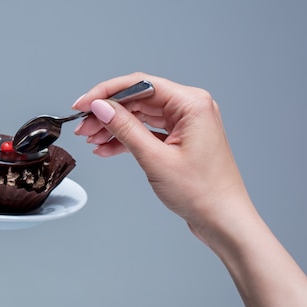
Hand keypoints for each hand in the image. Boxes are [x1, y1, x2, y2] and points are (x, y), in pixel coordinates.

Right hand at [72, 72, 250, 243]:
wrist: (223, 221)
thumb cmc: (203, 193)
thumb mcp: (155, 159)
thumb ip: (125, 129)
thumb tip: (101, 107)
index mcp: (191, 104)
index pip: (140, 85)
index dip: (106, 93)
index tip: (83, 104)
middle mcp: (190, 108)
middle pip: (138, 99)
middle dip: (107, 113)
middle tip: (83, 126)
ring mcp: (186, 125)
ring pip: (140, 116)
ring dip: (114, 127)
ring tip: (91, 139)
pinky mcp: (181, 140)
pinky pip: (148, 132)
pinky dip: (127, 140)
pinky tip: (107, 149)